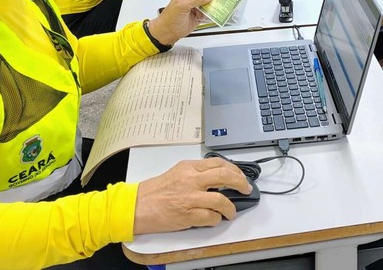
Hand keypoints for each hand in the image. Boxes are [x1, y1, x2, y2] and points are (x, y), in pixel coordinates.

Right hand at [133, 158, 251, 233]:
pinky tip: (214, 219)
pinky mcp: (187, 215)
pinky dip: (216, 219)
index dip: (235, 170)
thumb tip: (217, 178)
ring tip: (231, 212)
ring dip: (230, 208)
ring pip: (221, 200)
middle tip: (246, 189)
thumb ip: (196, 173)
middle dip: (241, 183)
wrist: (136, 206)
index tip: (241, 176)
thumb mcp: (177, 173)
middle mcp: (191, 180)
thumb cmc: (154, 192)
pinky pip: (210, 217)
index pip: (219, 163)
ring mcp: (190, 197)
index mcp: (189, 167)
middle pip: (225, 176)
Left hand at [148, 0, 215, 44]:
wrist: (168, 32)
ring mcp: (197, 5)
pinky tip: (216, 13)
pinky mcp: (200, 14)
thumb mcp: (181, 5)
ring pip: (210, 0)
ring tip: (221, 4)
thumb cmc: (169, 18)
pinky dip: (214, 12)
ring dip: (216, 2)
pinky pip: (210, 11)